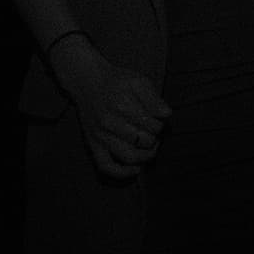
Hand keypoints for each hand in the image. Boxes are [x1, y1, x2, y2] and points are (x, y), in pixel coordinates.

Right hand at [52, 37, 171, 181]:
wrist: (87, 81)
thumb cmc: (116, 80)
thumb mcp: (138, 80)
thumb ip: (154, 98)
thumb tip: (166, 114)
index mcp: (123, 104)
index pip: (153, 125)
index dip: (161, 125)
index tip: (158, 120)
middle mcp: (110, 122)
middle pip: (144, 141)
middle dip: (155, 138)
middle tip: (155, 132)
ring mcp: (100, 135)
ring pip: (129, 156)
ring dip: (145, 156)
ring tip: (150, 147)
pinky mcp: (92, 144)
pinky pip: (106, 166)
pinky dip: (122, 172)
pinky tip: (135, 169)